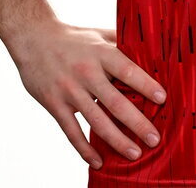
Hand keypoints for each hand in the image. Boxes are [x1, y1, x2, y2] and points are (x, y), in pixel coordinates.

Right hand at [8, 19, 166, 169]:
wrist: (33, 38)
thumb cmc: (73, 38)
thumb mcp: (98, 34)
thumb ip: (121, 42)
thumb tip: (148, 48)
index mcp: (100, 53)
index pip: (127, 70)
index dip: (145, 85)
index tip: (162, 99)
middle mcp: (86, 72)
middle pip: (115, 101)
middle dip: (136, 122)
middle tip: (154, 139)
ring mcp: (69, 90)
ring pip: (96, 120)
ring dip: (116, 140)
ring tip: (134, 153)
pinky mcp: (54, 104)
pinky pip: (72, 131)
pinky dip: (84, 149)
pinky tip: (99, 162)